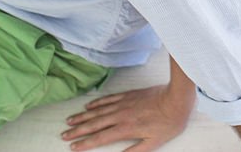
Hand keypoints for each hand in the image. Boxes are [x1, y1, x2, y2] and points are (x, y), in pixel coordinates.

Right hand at [61, 83, 194, 151]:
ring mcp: (123, 103)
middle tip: (64, 134)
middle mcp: (120, 115)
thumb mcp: (154, 142)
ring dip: (83, 116)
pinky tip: (88, 106)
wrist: (176, 98)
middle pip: (94, 124)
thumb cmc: (168, 122)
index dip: (86, 143)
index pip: (100, 137)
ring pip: (98, 110)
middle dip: (78, 130)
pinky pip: (108, 99)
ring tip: (70, 121)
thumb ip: (135, 151)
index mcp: (126, 128)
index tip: (73, 146)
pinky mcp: (128, 95)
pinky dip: (97, 103)